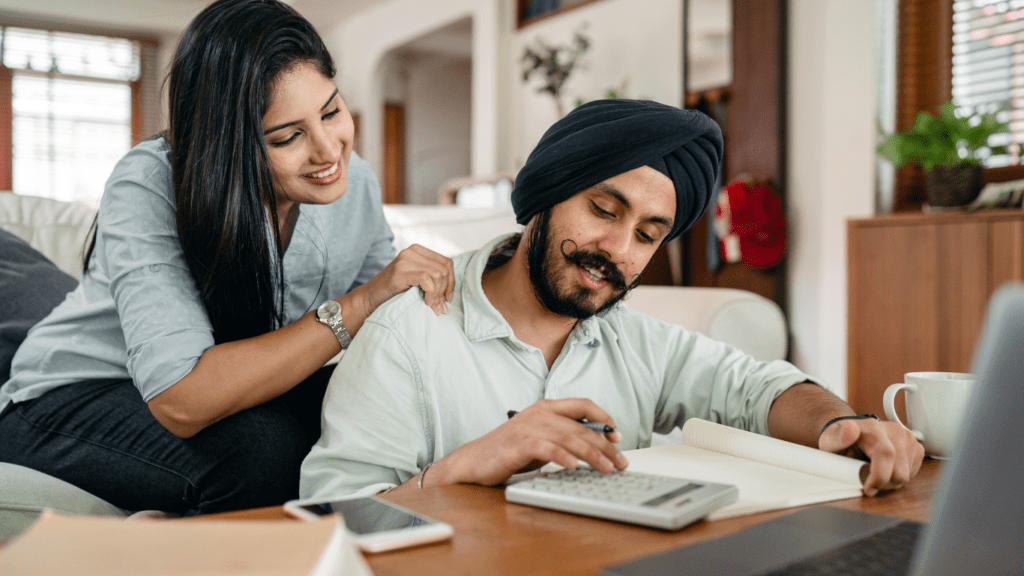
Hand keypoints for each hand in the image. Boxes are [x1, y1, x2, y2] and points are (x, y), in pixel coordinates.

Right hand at [362, 244, 454, 315]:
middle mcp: (411, 251)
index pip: (447, 263)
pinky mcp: (400, 271)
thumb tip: (452, 289)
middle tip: (439, 306)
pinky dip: (430, 293)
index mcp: (418, 250)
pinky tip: (425, 302)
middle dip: (444, 290)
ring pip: (437, 274)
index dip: (451, 282)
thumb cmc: (394, 292)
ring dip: (437, 294)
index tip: (447, 298)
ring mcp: (405, 260)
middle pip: (444, 269)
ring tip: (432, 305)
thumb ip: (431, 276)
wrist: (370, 298)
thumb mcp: (416, 279)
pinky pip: (427, 279)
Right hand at [429, 399, 627, 486]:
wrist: (474, 461)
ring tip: (606, 468)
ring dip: (592, 455)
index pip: (583, 404)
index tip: (618, 436)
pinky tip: (574, 467)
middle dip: (605, 446)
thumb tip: (597, 445)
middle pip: (582, 427)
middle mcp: (539, 413)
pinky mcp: (519, 444)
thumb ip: (563, 435)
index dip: (604, 418)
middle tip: (620, 461)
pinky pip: (547, 449)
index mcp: (546, 407)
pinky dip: (563, 457)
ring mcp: (529, 428)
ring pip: (570, 438)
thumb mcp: (540, 437)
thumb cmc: (509, 450)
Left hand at [819, 418, 924, 495]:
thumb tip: (850, 430)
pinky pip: (912, 473)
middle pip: (899, 470)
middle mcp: (895, 431)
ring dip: (890, 481)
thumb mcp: (830, 440)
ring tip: (874, 472)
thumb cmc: (841, 439)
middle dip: (882, 483)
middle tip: (867, 481)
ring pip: (906, 475)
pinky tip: (886, 468)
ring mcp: (908, 438)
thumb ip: (837, 438)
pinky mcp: (916, 447)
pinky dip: (898, 476)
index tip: (868, 488)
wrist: (852, 432)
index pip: (886, 454)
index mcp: (874, 428)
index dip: (879, 477)